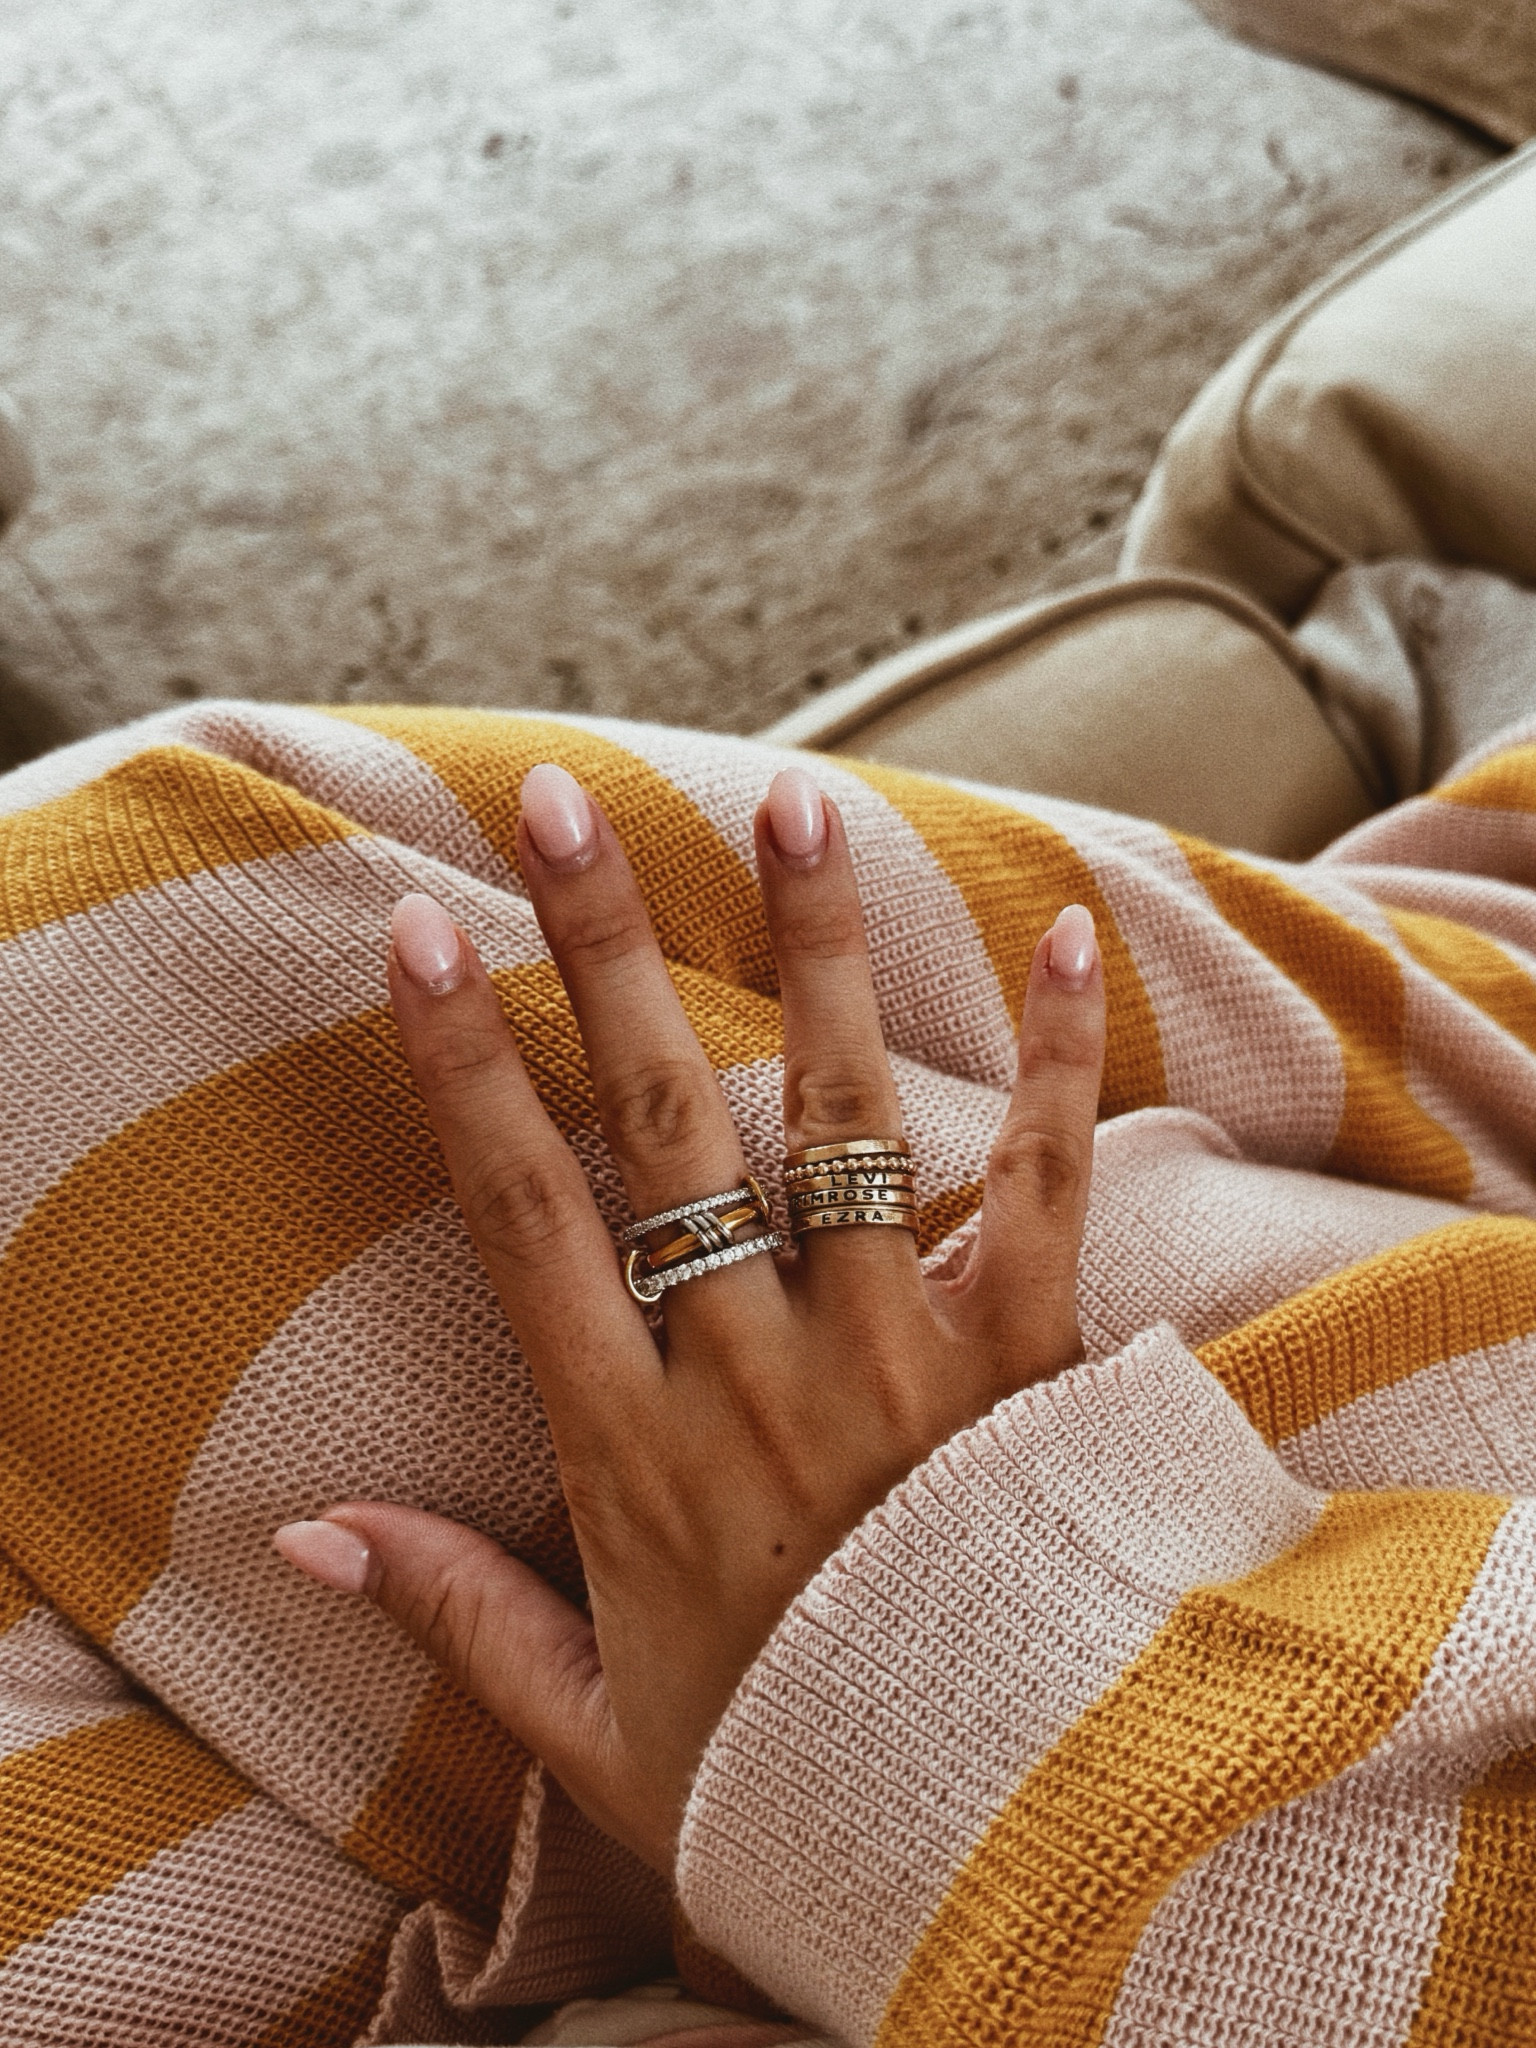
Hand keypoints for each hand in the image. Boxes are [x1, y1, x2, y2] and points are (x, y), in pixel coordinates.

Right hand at [275, 762, 1104, 1873]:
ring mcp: (904, 1359)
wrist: (999, 1849)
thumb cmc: (785, 1774)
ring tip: (796, 806)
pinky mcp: (1032, 1361)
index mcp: (635, 1453)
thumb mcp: (588, 1727)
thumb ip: (453, 1612)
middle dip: (607, 951)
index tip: (422, 932)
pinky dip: (1061, 1061)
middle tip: (565, 805)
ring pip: (844, 1121)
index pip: (524, 1218)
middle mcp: (759, 1376)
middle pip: (666, 1126)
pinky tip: (1066, 935)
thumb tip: (305, 1535)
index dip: (467, 1065)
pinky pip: (1044, 1189)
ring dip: (816, 954)